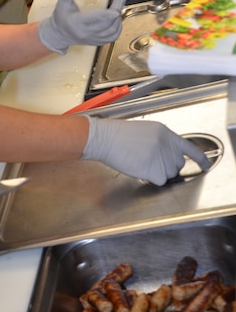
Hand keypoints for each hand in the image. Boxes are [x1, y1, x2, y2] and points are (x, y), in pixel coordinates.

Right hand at [38, 0, 124, 53]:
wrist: (59, 35)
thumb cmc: (61, 19)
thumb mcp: (62, 4)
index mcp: (78, 22)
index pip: (98, 18)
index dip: (110, 12)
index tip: (119, 1)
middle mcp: (87, 32)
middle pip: (108, 23)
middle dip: (117, 10)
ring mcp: (94, 39)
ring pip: (113, 31)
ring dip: (118, 19)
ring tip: (118, 8)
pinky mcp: (98, 42)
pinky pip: (113, 37)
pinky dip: (118, 28)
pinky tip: (117, 20)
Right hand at [81, 116, 209, 184]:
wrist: (105, 138)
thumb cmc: (119, 134)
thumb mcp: (145, 131)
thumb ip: (161, 141)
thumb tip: (168, 156)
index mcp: (166, 133)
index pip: (190, 147)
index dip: (200, 158)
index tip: (206, 165)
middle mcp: (167, 144)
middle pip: (178, 164)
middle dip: (167, 166)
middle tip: (149, 159)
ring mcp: (161, 157)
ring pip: (169, 174)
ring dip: (157, 172)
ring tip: (140, 161)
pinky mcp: (154, 169)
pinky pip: (160, 181)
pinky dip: (150, 178)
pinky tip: (139, 167)